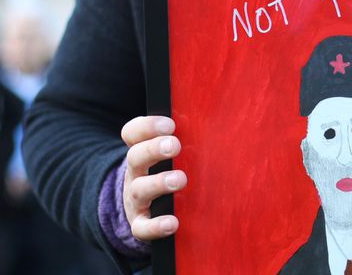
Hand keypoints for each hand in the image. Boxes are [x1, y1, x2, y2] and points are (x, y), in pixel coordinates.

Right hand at [121, 116, 186, 240]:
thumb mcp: (171, 154)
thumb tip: (218, 124)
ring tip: (179, 179)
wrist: (145, 208)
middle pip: (136, 157)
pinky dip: (156, 226)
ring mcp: (135, 198)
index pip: (133, 133)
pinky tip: (172, 222)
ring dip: (159, 183)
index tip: (170, 124)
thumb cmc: (167, 171)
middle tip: (175, 145)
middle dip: (154, 149)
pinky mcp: (140, 222)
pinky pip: (142, 227)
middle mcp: (136, 172)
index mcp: (142, 150)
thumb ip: (187, 139)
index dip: (147, 127)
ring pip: (140, 189)